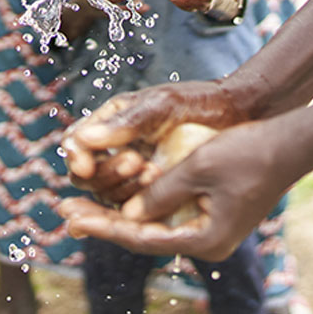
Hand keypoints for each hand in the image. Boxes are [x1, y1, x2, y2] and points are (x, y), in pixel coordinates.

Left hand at [59, 116, 296, 260]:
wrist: (292, 144)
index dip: (103, 226)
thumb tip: (127, 214)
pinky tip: (117, 196)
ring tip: (81, 205)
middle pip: (144, 236)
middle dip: (103, 222)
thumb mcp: (198, 167)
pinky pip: (170, 215)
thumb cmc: (249, 152)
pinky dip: (143, 205)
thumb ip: (160, 192)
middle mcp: (208, 245)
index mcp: (206, 241)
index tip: (70, 215)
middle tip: (64, 210)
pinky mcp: (214, 217)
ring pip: (154, 226)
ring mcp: (212, 232)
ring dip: (119, 213)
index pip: (141, 237)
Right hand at [63, 80, 248, 194]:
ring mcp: (134, 177)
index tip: (86, 164)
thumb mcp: (161, 106)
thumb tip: (83, 140)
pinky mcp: (154, 196)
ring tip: (152, 170)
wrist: (236, 118)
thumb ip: (125, 124)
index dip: (76, 158)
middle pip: (87, 178)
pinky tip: (158, 186)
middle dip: (107, 174)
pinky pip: (135, 210)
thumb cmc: (196, 102)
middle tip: (136, 161)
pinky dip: (141, 204)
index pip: (76, 146)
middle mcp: (115, 152)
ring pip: (109, 196)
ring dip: (125, 188)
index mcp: (108, 125)